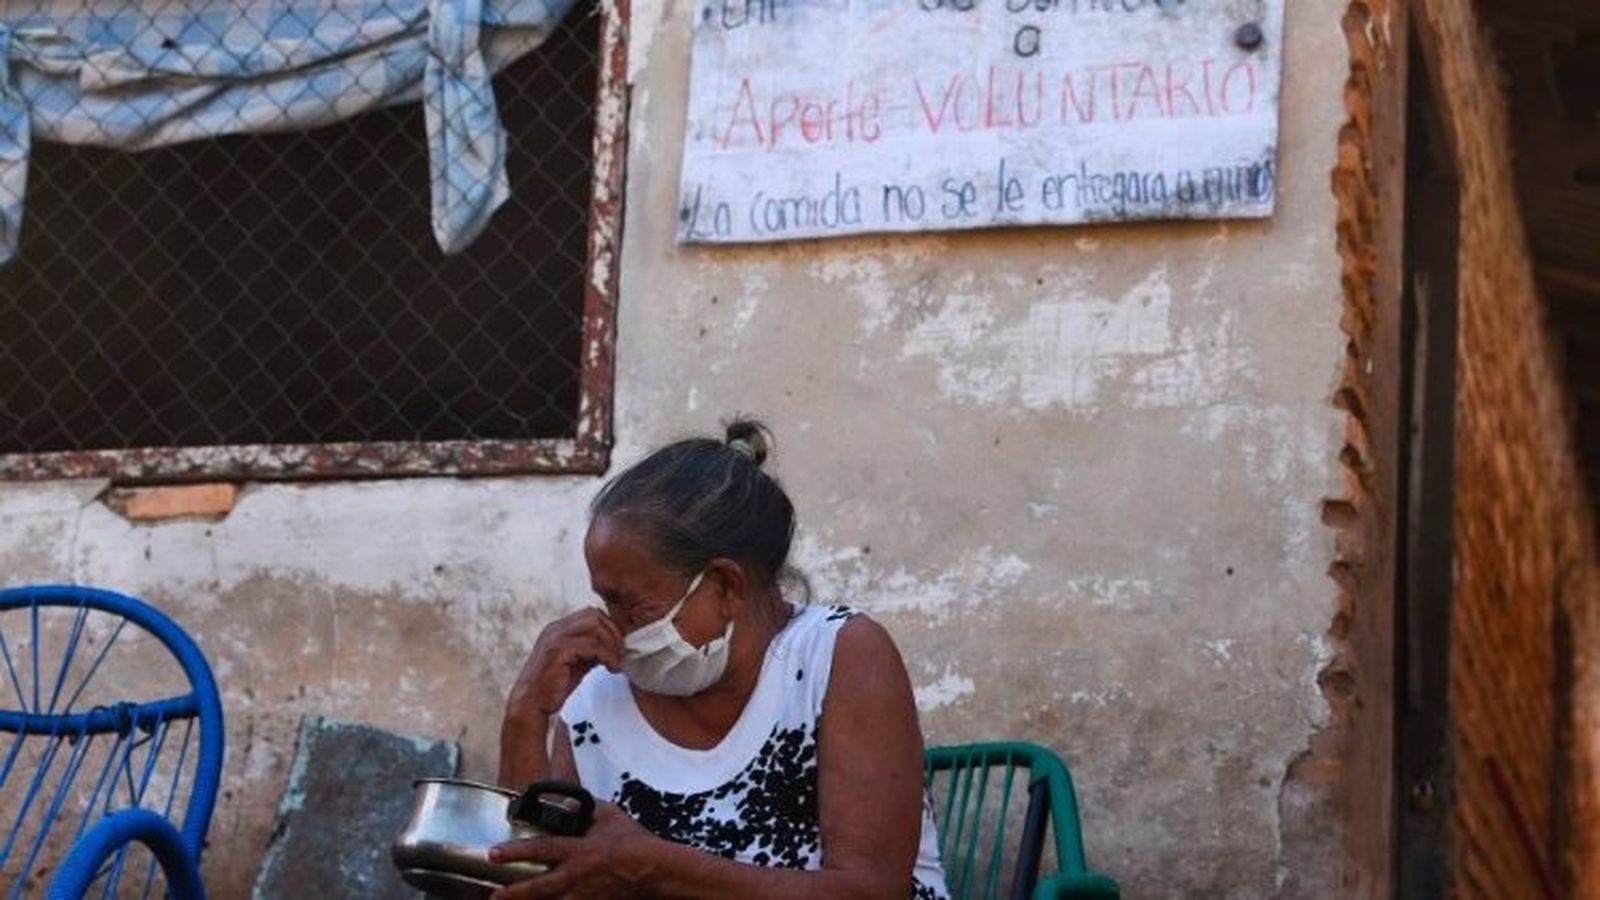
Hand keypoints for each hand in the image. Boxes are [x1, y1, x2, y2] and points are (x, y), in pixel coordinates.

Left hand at [489, 802, 657, 898]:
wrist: (656, 870)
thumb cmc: (634, 842)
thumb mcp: (610, 815)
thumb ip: (585, 807)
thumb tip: (566, 801)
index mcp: (578, 851)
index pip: (540, 850)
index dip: (515, 851)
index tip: (494, 853)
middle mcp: (576, 876)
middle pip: (538, 887)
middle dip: (514, 892)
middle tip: (495, 894)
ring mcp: (584, 895)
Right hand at [506, 609, 623, 721]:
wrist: (532, 703)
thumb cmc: (555, 685)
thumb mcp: (578, 662)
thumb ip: (593, 650)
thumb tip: (617, 645)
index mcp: (559, 628)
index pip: (591, 613)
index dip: (609, 627)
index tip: (619, 647)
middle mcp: (556, 628)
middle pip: (593, 614)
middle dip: (613, 633)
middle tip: (621, 653)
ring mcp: (555, 638)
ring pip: (594, 626)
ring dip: (611, 644)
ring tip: (617, 662)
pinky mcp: (557, 651)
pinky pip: (591, 645)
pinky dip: (607, 656)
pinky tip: (611, 668)